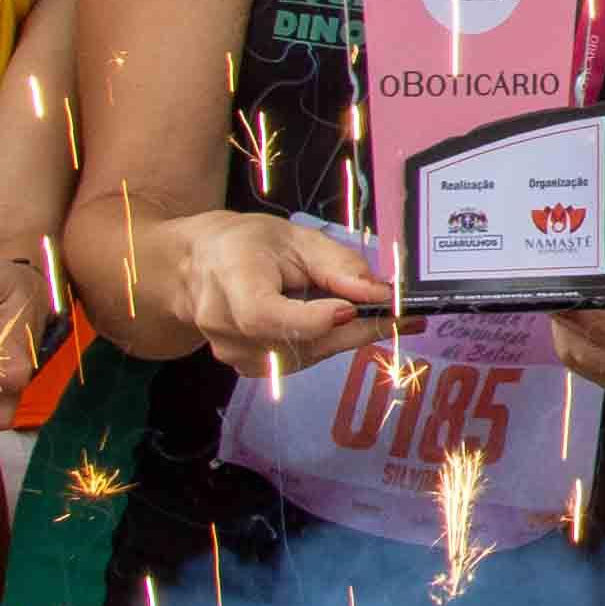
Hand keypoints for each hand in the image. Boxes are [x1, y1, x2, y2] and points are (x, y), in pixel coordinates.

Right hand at [162, 210, 391, 378]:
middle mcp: (224, 323)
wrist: (199, 267)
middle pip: (297, 342)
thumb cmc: (249, 245)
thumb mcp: (296, 238)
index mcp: (230, 279)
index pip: (264, 316)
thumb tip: (381, 294)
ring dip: (343, 336)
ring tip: (364, 310)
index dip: (311, 320)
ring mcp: (232, 351)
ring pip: (306, 355)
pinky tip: (331, 321)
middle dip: (355, 330)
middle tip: (405, 318)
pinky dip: (323, 343)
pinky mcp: (246, 367)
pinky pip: (299, 361)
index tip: (350, 307)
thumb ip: (339, 265)